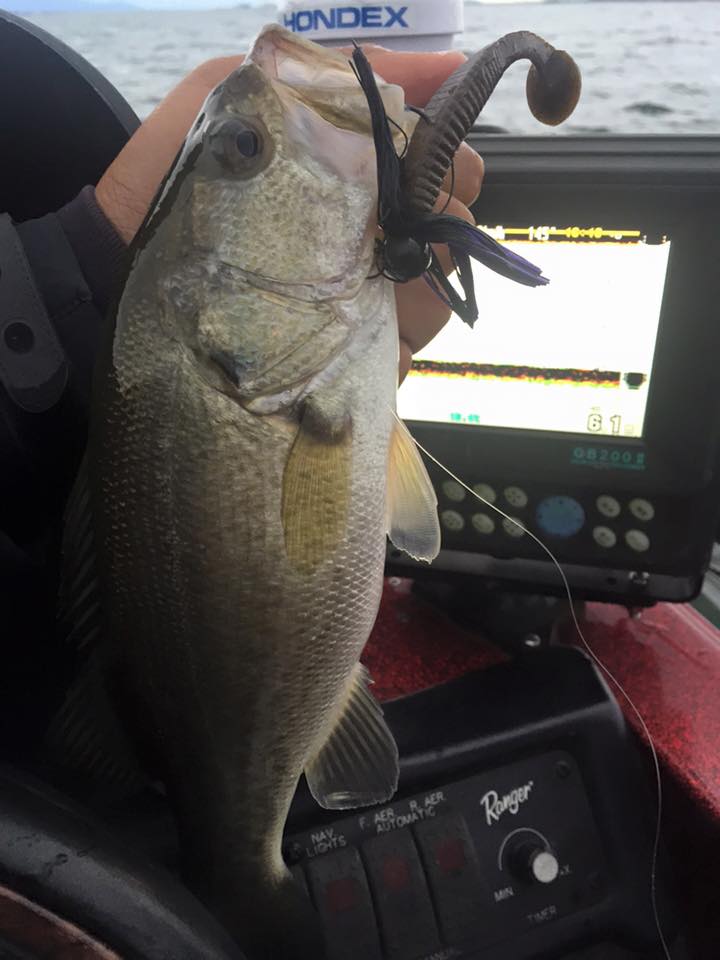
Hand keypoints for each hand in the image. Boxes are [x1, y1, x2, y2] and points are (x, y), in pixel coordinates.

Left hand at [95, 48, 483, 381]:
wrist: (123, 265)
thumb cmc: (179, 179)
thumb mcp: (239, 94)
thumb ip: (330, 75)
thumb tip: (444, 60)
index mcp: (347, 185)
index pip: (427, 167)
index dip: (448, 157)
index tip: (448, 154)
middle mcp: (363, 242)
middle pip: (445, 224)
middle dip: (447, 208)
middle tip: (420, 205)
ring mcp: (362, 302)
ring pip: (437, 284)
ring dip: (430, 263)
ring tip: (391, 255)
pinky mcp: (354, 355)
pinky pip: (411, 340)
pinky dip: (413, 321)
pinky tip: (382, 303)